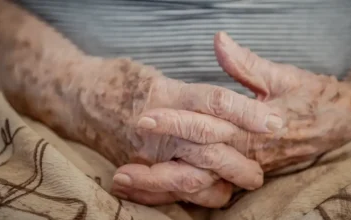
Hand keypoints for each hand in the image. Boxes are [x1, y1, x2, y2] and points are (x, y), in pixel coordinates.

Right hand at [71, 56, 281, 206]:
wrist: (76, 96)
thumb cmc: (120, 81)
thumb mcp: (158, 79)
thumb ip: (192, 96)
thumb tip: (228, 109)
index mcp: (168, 96)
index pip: (216, 104)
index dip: (248, 113)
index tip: (275, 122)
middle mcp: (160, 127)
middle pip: (210, 148)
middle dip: (239, 163)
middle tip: (259, 171)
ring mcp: (147, 152)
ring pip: (191, 177)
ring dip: (220, 186)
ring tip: (240, 187)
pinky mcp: (137, 168)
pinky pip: (167, 192)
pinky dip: (191, 196)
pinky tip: (211, 195)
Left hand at [126, 32, 350, 200]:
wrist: (343, 122)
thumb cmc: (314, 97)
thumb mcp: (284, 77)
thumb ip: (248, 65)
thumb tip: (219, 41)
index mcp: (256, 131)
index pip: (208, 130)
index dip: (175, 125)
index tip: (145, 119)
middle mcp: (249, 156)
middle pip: (197, 168)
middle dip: (158, 168)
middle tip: (121, 168)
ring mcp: (246, 169)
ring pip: (199, 187)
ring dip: (162, 188)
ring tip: (127, 184)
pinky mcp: (245, 174)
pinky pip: (208, 191)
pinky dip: (179, 193)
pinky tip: (152, 191)